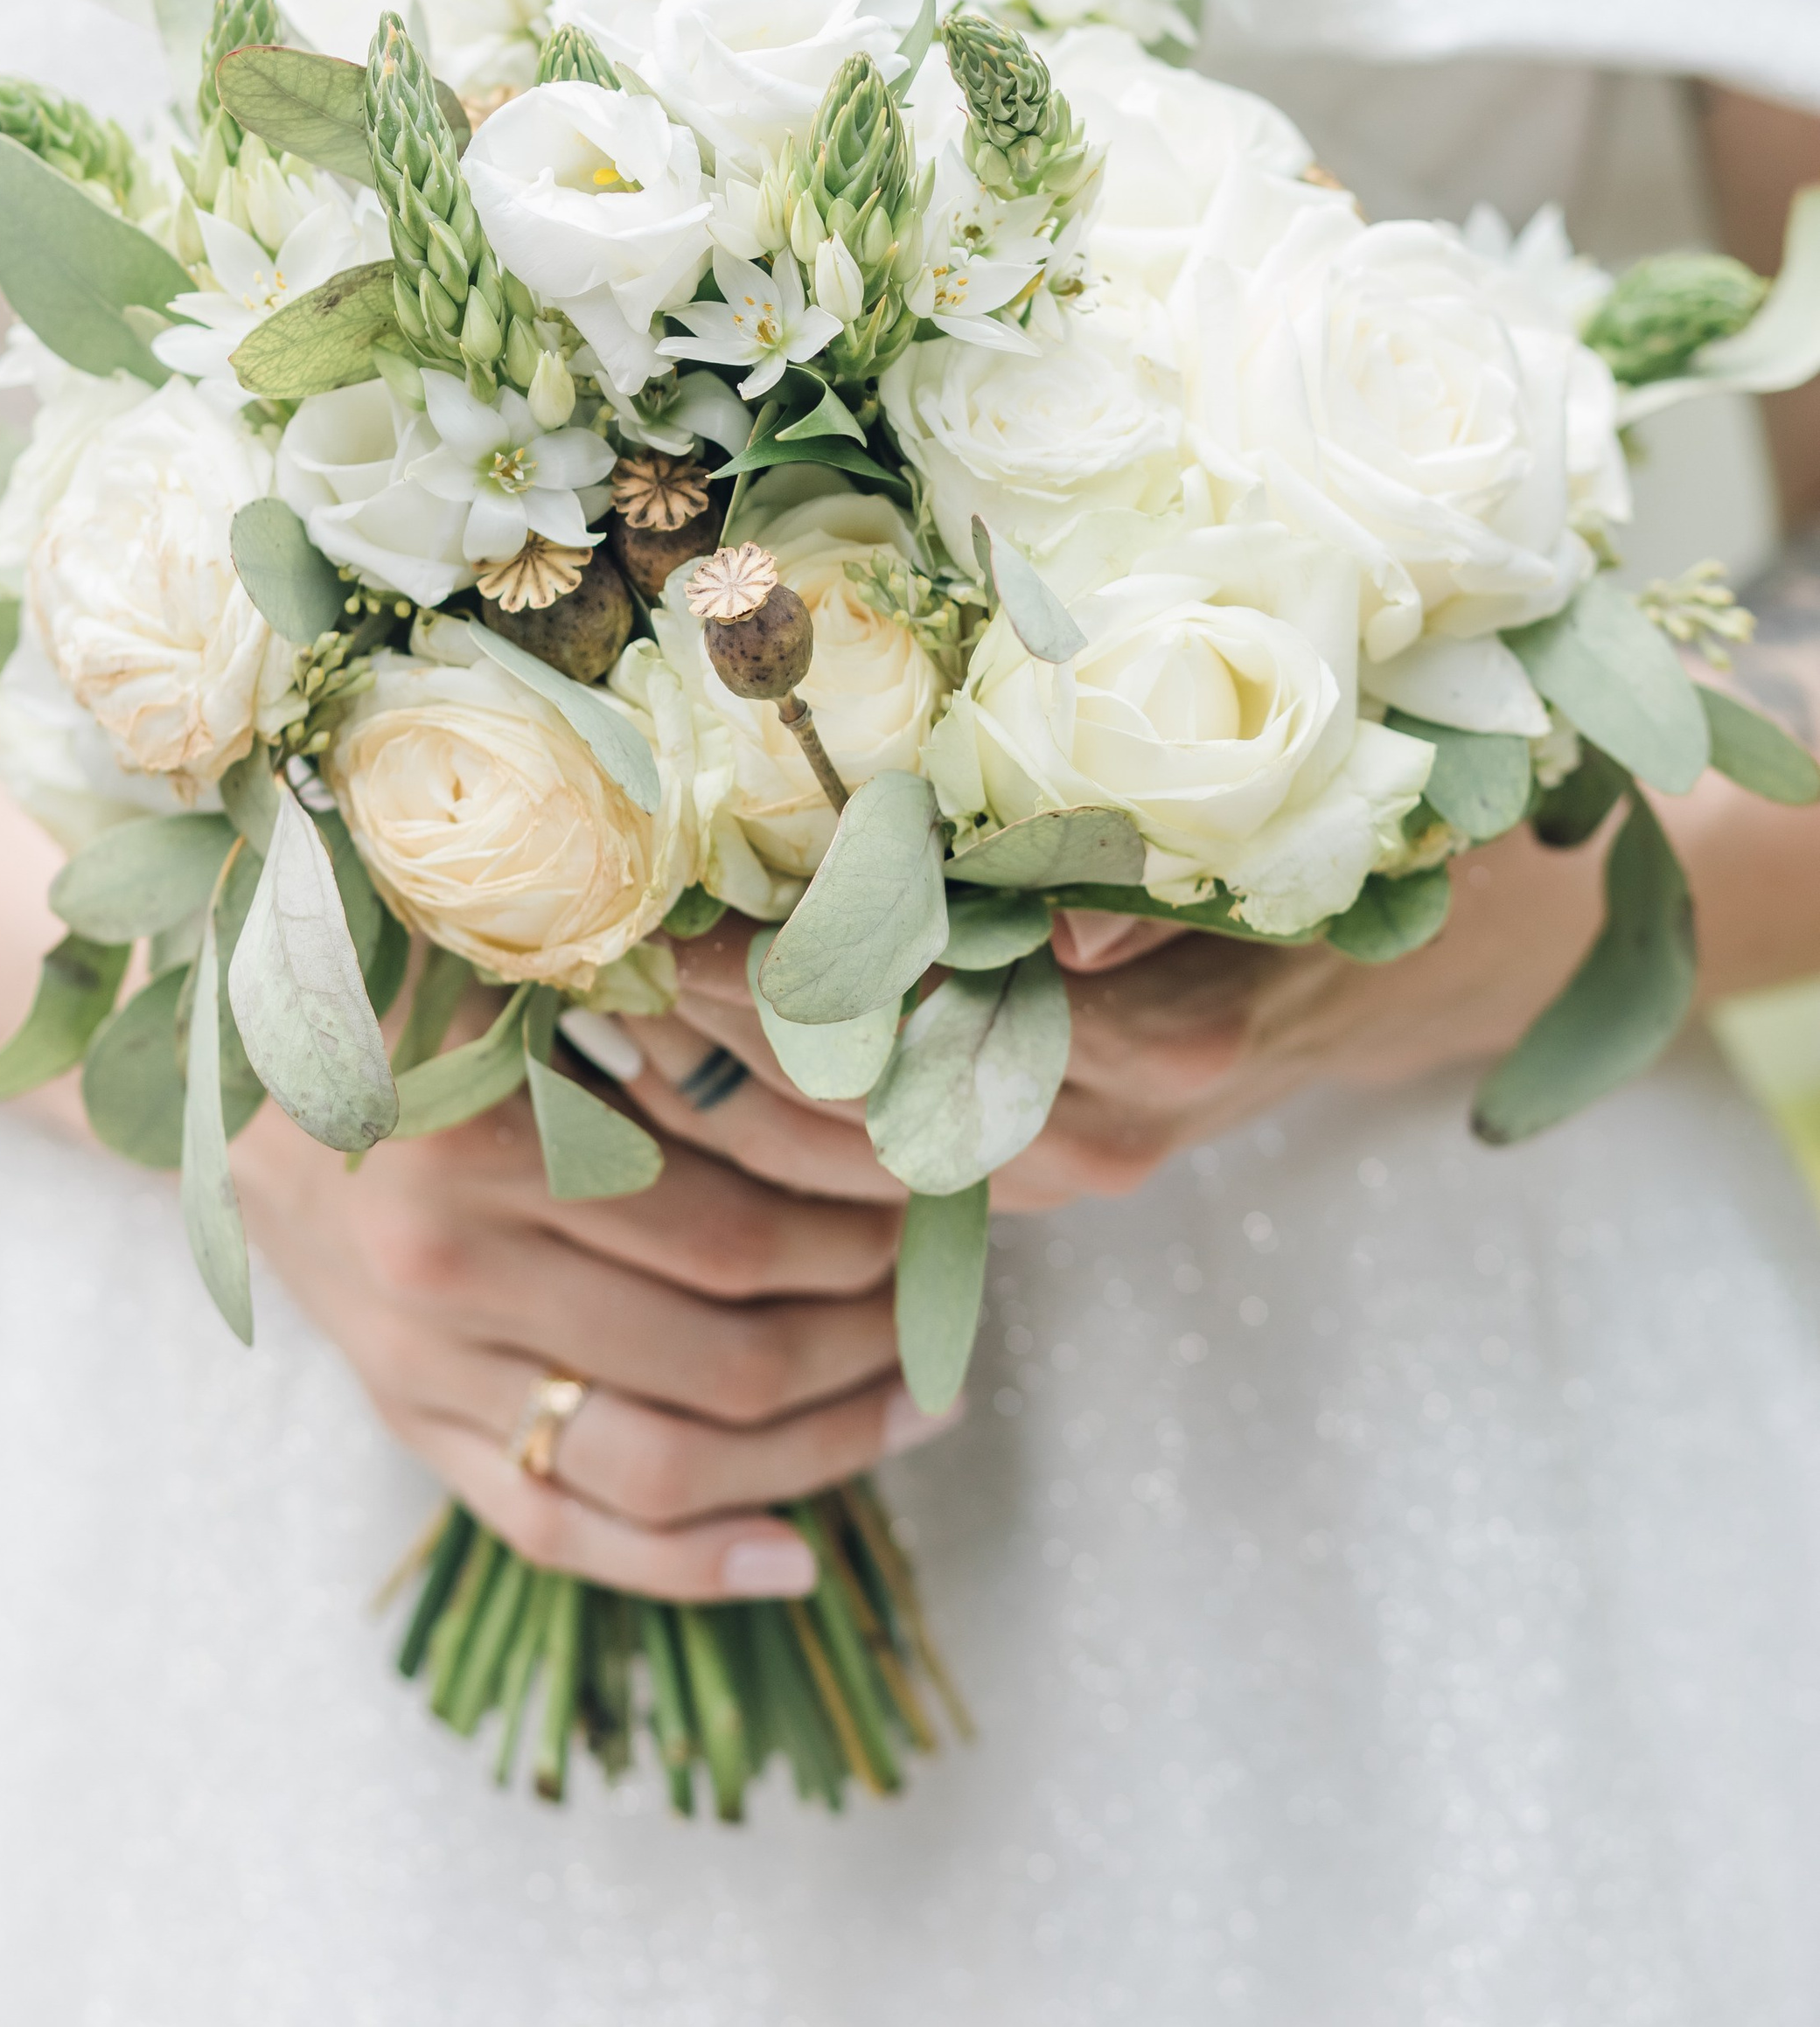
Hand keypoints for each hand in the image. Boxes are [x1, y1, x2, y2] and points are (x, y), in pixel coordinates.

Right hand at [232, 1056, 943, 1605]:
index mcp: (484, 1141)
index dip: (860, 1235)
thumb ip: (658, 1019)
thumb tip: (861, 1068)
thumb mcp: (519, 980)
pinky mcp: (417, 1431)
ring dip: (815, 1448)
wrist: (245, 1093)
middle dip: (863, 1338)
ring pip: (662, 1463)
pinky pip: (562, 1532)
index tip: (933, 1206)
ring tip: (915, 1407)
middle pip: (719, 1356)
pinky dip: (686, 1563)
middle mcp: (449, 1270)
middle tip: (941, 1301)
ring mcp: (428, 1370)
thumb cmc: (411, 1010)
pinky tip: (793, 1559)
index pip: (734, 1233)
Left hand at [609, 828, 1614, 1207]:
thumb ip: (1161, 896)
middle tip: (601, 956)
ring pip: (853, 1160)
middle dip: (724, 1033)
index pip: (921, 1024)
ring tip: (614, 1002)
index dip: (785, 973)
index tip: (671, 908)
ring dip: (729, 1084)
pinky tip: (688, 1060)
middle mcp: (1096, 1133)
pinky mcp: (1040, 1179)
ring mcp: (1062, 1172)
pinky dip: (782, 1121)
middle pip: (861, 1106)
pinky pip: (881, 1174)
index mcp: (1153, 1047)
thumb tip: (1072, 936)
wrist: (1425, 962)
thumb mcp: (1270, 848)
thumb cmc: (1335, 865)